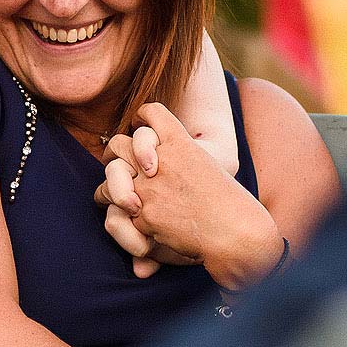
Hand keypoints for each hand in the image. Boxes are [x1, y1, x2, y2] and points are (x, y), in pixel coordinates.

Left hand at [115, 104, 281, 290]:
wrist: (235, 233)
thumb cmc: (229, 203)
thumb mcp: (208, 166)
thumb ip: (180, 159)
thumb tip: (150, 165)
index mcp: (181, 143)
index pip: (150, 113)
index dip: (140, 118)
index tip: (138, 127)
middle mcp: (161, 159)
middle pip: (119, 144)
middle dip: (115, 155)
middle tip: (118, 164)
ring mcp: (149, 187)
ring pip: (111, 178)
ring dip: (110, 188)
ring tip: (117, 196)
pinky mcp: (144, 215)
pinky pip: (119, 212)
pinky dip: (125, 220)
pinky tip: (138, 224)